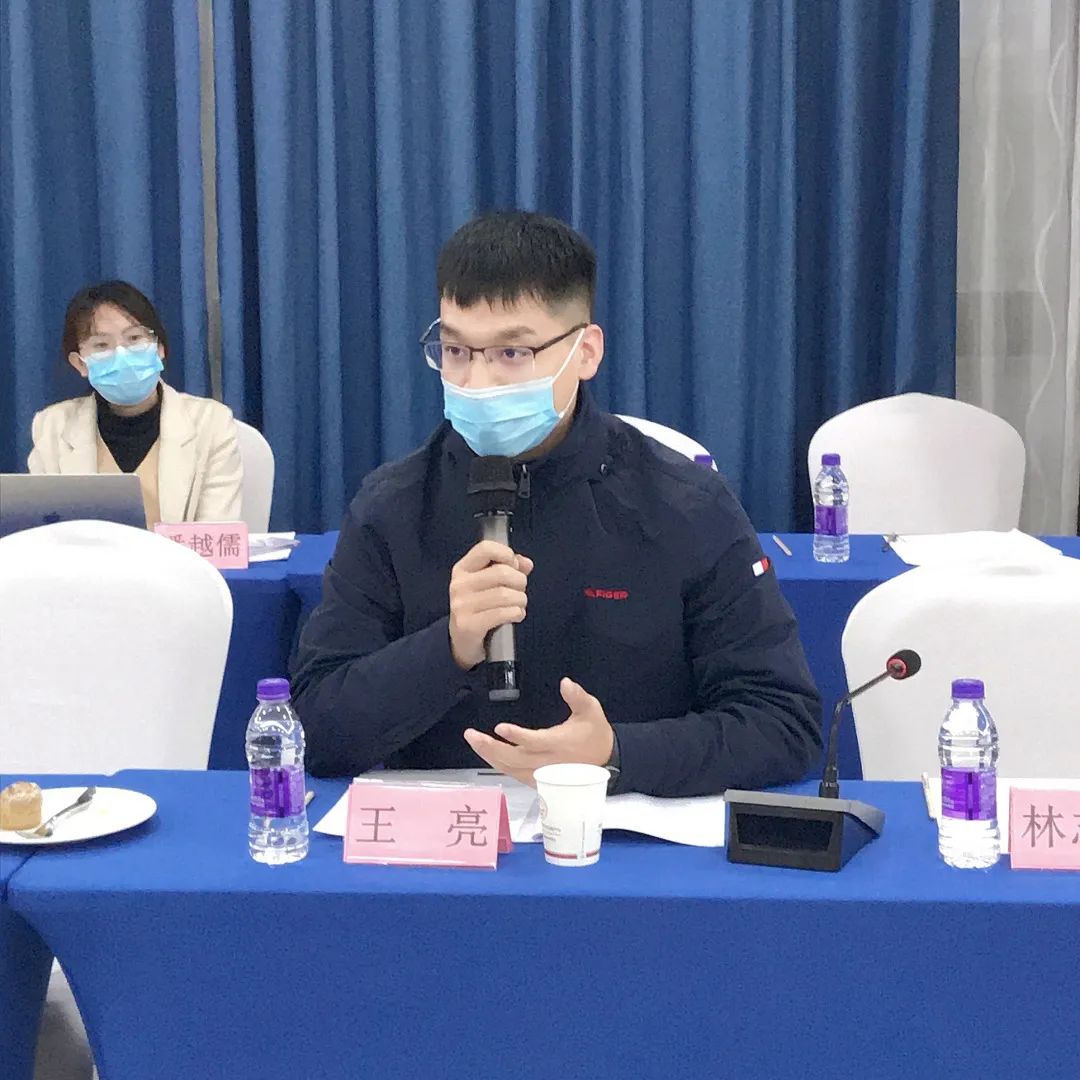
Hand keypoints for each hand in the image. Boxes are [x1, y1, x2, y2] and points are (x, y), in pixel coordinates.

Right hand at [448, 540, 533, 670]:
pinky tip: (516, 615)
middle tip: (520, 591)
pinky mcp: (469, 625)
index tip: (514, 565)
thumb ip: (509, 569)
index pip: (485, 548)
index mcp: (462, 569)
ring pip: (505, 594)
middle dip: (520, 582)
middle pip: (502, 572)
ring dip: (520, 600)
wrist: (462, 641)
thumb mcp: (489, 584)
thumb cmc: (480, 608)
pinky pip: (503, 613)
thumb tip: (526, 563)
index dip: (506, 554)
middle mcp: (459, 585)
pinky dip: (517, 613)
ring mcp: (462, 606)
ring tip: (519, 605)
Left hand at [464, 678, 614, 786]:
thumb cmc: (595, 733)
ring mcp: (541, 774)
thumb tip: (565, 682)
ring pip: (510, 768)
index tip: (500, 727)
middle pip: (514, 758)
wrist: (606, 761)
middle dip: (490, 747)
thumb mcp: (591, 710)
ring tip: (474, 740)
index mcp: (559, 743)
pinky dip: (498, 764)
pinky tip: (487, 753)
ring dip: (490, 756)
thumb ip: (577, 696)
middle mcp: (547, 762)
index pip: (535, 741)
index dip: (517, 736)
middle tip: (471, 734)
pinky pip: (514, 774)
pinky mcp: (538, 780)